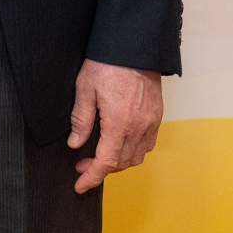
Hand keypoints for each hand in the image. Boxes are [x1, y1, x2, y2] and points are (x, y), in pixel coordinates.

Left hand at [68, 59, 162, 193]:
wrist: (135, 46)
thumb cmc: (107, 64)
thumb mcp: (85, 89)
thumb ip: (81, 120)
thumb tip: (75, 144)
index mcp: (119, 124)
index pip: (106, 162)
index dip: (92, 177)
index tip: (80, 186)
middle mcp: (138, 128)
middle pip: (121, 162)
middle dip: (101, 169)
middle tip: (82, 165)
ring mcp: (150, 123)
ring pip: (136, 156)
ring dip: (117, 162)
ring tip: (99, 156)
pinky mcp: (157, 116)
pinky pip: (147, 144)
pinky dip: (132, 151)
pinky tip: (119, 144)